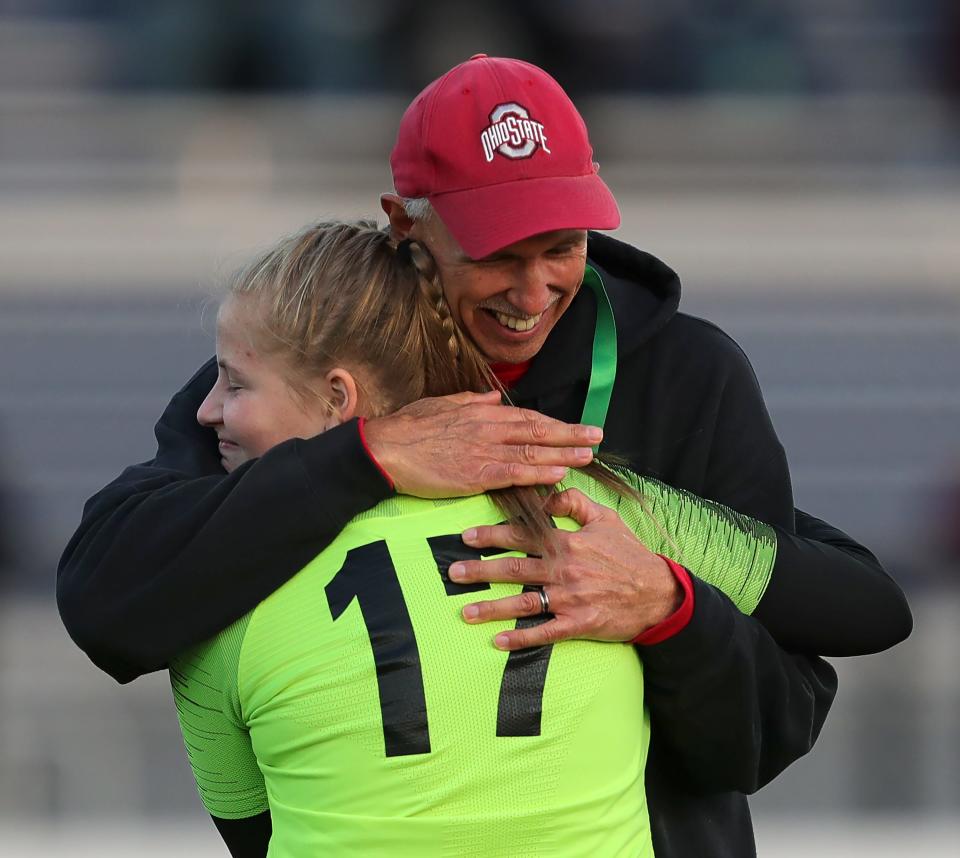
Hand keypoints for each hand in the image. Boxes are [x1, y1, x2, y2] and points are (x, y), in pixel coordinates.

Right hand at [362, 391, 602, 497]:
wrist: (385, 448)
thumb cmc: (408, 427)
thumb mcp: (442, 404)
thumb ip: (470, 402)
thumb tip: (491, 398)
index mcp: (481, 414)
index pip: (526, 417)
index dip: (554, 423)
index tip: (575, 426)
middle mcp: (488, 429)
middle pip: (537, 431)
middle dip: (570, 434)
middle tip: (597, 436)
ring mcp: (483, 451)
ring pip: (532, 450)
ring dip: (563, 453)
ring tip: (588, 454)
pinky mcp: (474, 474)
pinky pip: (513, 472)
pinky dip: (538, 472)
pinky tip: (558, 472)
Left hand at [448, 488, 682, 649]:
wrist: (658, 593)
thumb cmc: (629, 554)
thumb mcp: (606, 518)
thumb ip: (573, 503)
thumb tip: (545, 494)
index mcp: (568, 543)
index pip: (523, 536)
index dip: (493, 536)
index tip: (467, 537)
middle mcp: (565, 570)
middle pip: (515, 569)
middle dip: (481, 571)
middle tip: (453, 573)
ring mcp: (571, 599)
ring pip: (524, 603)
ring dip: (492, 608)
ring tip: (465, 611)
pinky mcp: (578, 624)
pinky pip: (544, 633)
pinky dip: (520, 639)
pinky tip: (497, 642)